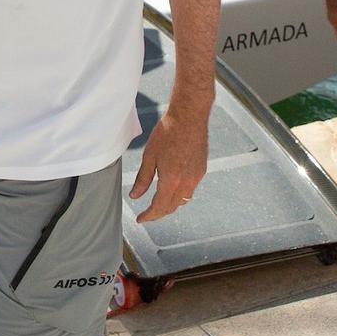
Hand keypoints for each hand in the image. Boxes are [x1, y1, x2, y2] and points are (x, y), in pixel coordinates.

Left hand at [131, 98, 207, 220]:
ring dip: (170, 205)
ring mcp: (196, 176)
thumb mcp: (149, 156)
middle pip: (172, 207)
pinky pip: (190, 189)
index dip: (149, 216)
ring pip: (183, 200)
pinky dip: (180, 193)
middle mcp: (187, 182)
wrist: (189, 116)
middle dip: (159, 213)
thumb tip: (135, 196)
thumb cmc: (168, 132)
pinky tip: (172, 186)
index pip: (160, 208)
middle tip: (147, 213)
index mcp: (172, 180)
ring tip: (158, 202)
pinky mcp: (201, 169)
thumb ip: (143, 179)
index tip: (140, 219)